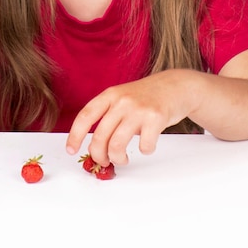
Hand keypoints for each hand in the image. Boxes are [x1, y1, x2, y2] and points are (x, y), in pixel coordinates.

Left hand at [66, 70, 196, 165]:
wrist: (175, 86)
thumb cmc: (146, 96)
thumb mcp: (122, 97)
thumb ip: (108, 116)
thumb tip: (94, 146)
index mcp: (110, 95)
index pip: (85, 116)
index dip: (75, 135)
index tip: (71, 150)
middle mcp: (122, 100)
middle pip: (100, 137)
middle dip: (99, 156)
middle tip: (104, 161)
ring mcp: (139, 109)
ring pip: (117, 146)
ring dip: (118, 159)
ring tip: (123, 159)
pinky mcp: (156, 118)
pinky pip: (143, 146)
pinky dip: (144, 151)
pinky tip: (147, 144)